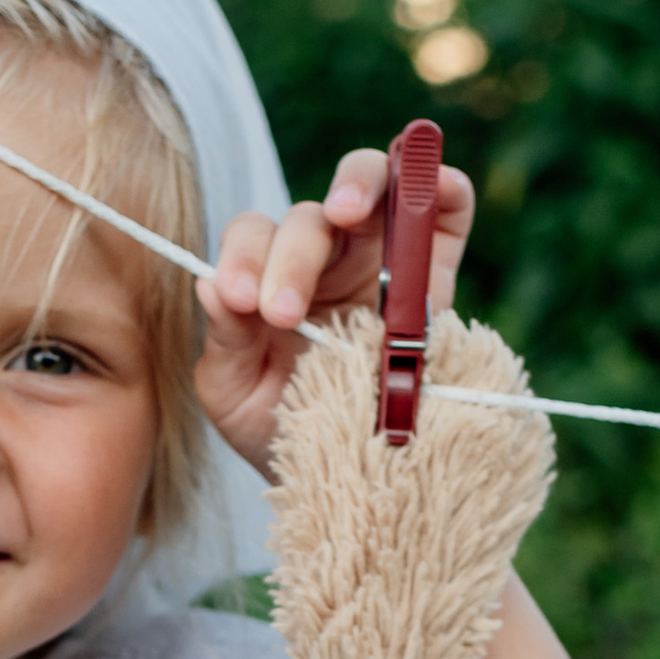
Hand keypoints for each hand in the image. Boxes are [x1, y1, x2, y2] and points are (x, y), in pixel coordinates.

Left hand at [195, 138, 476, 474]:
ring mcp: (384, 255)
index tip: (243, 303)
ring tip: (345, 213)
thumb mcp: (235, 395)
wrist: (348, 476)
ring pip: (373, 182)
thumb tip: (212, 286)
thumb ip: (224, 341)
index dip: (244, 258)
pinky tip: (430, 190)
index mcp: (271, 276)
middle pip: (308, 215)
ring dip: (358, 184)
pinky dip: (440, 185)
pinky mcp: (438, 268)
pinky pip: (447, 205)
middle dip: (292, 256)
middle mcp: (325, 256)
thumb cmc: (282, 428)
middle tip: (284, 313)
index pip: (252, 236)